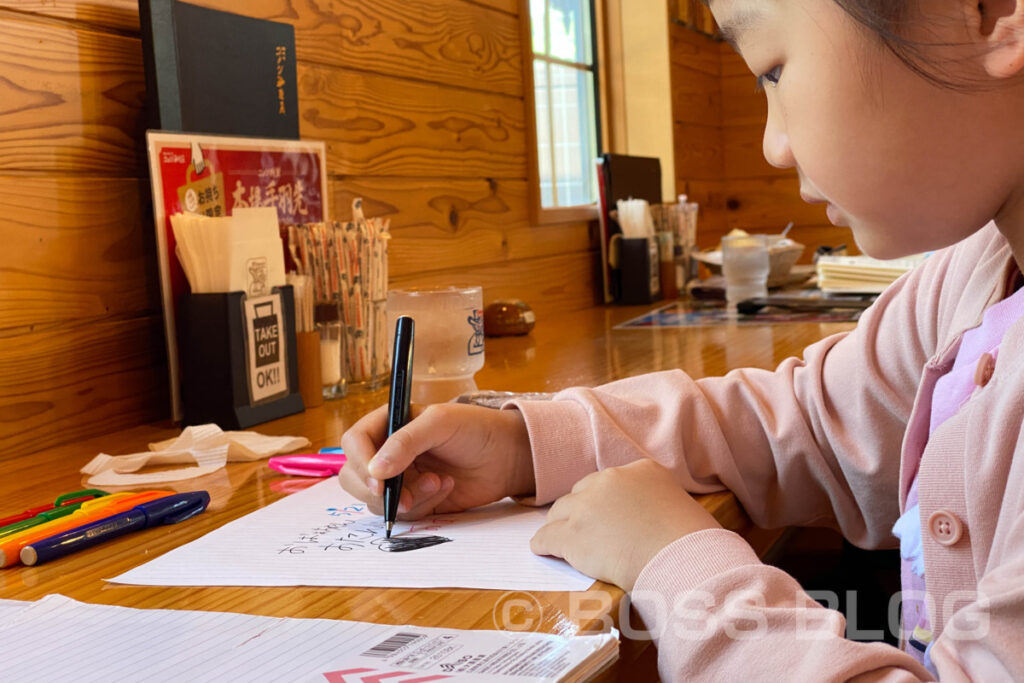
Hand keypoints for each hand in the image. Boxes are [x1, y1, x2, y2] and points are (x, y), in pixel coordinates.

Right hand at [338, 403, 533, 519]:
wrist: (507, 457)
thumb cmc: (476, 429)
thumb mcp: (440, 423)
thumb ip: (405, 442)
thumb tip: (375, 471)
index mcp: (389, 423)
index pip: (355, 442)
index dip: (361, 462)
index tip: (379, 481)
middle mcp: (388, 451)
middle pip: (355, 477)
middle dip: (379, 492)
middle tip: (405, 497)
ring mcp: (401, 478)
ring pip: (378, 501)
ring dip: (410, 498)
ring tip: (440, 482)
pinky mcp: (416, 500)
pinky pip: (403, 513)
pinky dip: (424, 506)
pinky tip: (446, 487)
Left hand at [530, 459, 720, 590]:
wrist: (683, 560)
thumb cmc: (693, 542)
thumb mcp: (678, 506)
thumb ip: (656, 503)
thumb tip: (648, 520)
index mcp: (641, 470)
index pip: (611, 482)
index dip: (605, 501)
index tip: (605, 514)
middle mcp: (610, 480)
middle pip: (583, 492)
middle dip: (582, 510)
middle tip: (584, 529)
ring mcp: (588, 506)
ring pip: (561, 512)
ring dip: (560, 525)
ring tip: (557, 538)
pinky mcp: (572, 534)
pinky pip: (547, 537)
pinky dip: (544, 544)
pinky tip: (542, 549)